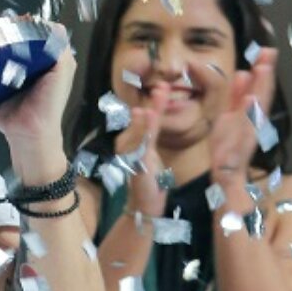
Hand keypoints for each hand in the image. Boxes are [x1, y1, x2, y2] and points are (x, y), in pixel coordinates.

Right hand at [0, 25, 74, 147]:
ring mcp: (10, 72)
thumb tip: (55, 26)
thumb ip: (61, 50)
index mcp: (46, 60)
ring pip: (3, 50)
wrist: (29, 131)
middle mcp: (28, 64)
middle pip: (18, 39)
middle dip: (10, 33)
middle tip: (1, 28)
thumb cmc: (49, 104)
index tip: (20, 22)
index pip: (37, 34)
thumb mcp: (62, 72)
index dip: (31, 26)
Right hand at [117, 83, 168, 218]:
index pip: (144, 118)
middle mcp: (127, 144)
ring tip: (159, 94)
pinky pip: (141, 144)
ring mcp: (130, 153)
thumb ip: (149, 133)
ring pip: (141, 129)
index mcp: (132, 141)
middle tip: (163, 85)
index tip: (163, 86)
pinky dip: (145, 129)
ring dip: (151, 110)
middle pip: (142, 119)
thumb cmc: (149, 179)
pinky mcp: (135, 163)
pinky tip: (149, 116)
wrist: (144, 205)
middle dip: (153, 102)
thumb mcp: (150, 152)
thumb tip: (148, 112)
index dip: (154, 102)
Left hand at [208, 47, 276, 187]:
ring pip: (257, 107)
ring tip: (262, 69)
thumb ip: (236, 96)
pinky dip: (249, 113)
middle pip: (262, 93)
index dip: (264, 70)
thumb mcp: (228, 115)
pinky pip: (246, 127)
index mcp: (249, 113)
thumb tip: (243, 73)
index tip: (267, 50)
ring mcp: (248, 133)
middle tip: (269, 52)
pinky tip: (251, 99)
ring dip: (261, 88)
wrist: (226, 175)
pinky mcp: (241, 145)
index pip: (259, 88)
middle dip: (266, 73)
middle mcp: (253, 121)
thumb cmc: (227, 146)